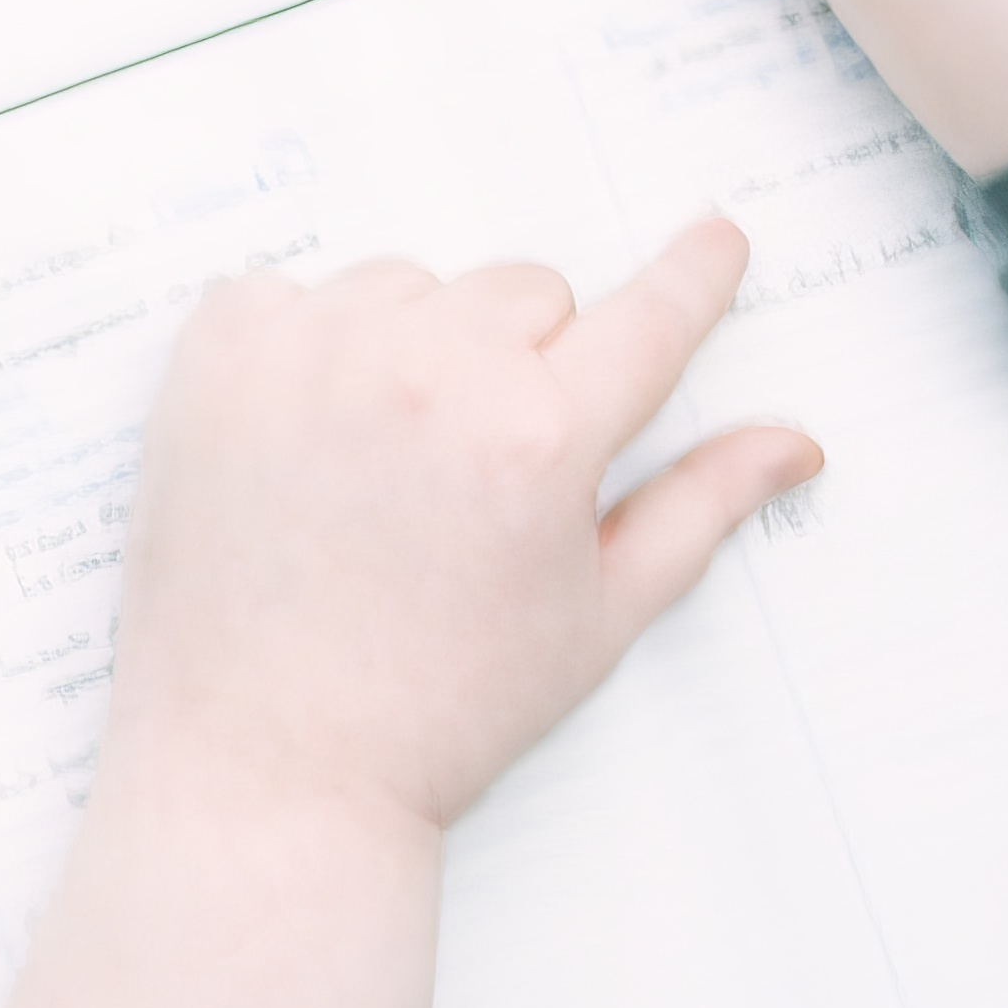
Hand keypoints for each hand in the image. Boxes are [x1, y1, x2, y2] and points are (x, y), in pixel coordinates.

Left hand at [106, 216, 815, 837]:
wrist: (265, 767)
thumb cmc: (434, 709)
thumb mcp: (597, 616)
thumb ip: (699, 507)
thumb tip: (793, 444)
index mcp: (538, 437)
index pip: (648, 317)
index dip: (692, 279)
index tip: (714, 240)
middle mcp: (426, 375)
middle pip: (526, 292)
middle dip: (529, 361)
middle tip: (482, 470)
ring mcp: (309, 359)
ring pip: (409, 286)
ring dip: (416, 345)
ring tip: (387, 467)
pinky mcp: (213, 364)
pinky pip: (284, 295)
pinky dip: (303, 346)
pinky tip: (307, 439)